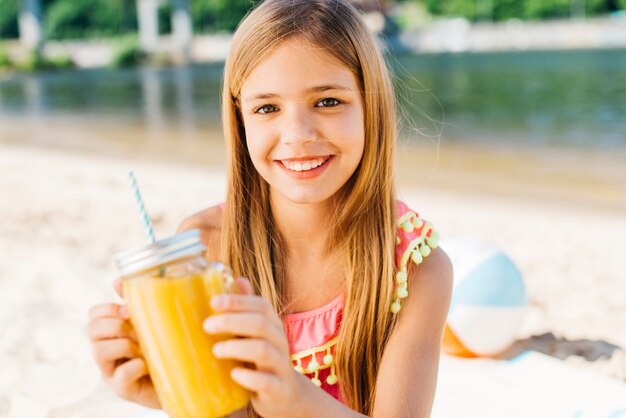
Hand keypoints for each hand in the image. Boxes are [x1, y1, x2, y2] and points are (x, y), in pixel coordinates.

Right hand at [86, 279, 160, 408]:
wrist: (182, 377)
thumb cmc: (163, 347)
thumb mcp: (151, 322)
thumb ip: (136, 303)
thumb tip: (118, 280)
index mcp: (111, 332)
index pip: (94, 314)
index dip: (108, 308)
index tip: (130, 311)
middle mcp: (105, 351)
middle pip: (91, 329)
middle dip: (116, 325)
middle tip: (137, 330)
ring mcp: (111, 371)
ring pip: (99, 351)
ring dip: (125, 344)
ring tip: (144, 348)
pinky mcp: (122, 389)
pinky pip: (121, 375)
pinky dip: (136, 366)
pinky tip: (148, 364)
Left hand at [204, 278, 314, 417]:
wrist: (286, 395)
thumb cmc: (263, 359)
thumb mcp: (256, 333)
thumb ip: (247, 309)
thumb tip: (238, 278)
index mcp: (272, 326)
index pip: (260, 305)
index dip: (238, 301)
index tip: (213, 302)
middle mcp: (279, 342)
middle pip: (260, 324)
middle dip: (232, 321)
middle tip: (207, 326)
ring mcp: (280, 365)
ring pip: (263, 350)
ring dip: (236, 347)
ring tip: (216, 350)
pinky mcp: (278, 388)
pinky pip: (266, 381)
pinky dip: (248, 376)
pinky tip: (234, 374)